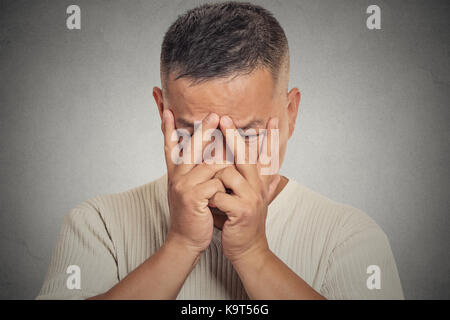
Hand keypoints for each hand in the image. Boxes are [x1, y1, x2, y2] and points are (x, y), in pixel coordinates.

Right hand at [162, 110, 225, 254]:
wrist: (186, 240)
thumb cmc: (193, 215)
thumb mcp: (192, 191)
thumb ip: (197, 174)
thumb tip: (212, 157)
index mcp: (176, 174)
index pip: (170, 147)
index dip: (168, 129)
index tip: (167, 111)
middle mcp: (177, 177)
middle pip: (190, 148)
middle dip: (204, 130)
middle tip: (215, 115)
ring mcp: (184, 186)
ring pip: (210, 164)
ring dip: (225, 162)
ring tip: (235, 160)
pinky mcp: (193, 197)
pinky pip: (216, 182)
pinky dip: (225, 185)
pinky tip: (226, 193)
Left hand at [209, 115, 280, 262]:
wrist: (248, 249)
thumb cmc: (243, 221)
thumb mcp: (251, 199)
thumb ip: (255, 183)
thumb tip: (272, 172)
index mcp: (259, 183)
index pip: (267, 155)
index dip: (271, 137)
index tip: (272, 118)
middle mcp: (258, 188)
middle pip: (246, 156)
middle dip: (234, 136)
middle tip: (224, 118)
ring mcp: (251, 199)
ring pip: (228, 174)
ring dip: (214, 180)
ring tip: (210, 192)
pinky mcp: (242, 211)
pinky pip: (220, 196)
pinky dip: (212, 199)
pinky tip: (209, 205)